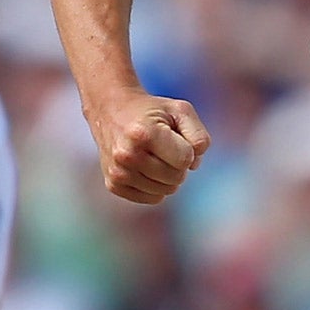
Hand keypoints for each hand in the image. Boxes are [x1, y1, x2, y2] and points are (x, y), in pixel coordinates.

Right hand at [89, 89, 210, 203]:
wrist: (111, 111)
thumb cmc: (152, 112)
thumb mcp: (181, 111)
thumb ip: (199, 136)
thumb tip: (193, 165)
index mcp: (143, 134)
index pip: (185, 160)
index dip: (188, 150)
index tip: (176, 137)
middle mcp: (127, 155)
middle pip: (176, 178)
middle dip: (178, 164)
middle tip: (165, 147)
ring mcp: (118, 173)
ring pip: (166, 191)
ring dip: (168, 176)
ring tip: (154, 155)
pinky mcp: (114, 185)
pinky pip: (153, 198)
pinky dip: (156, 186)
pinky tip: (146, 167)